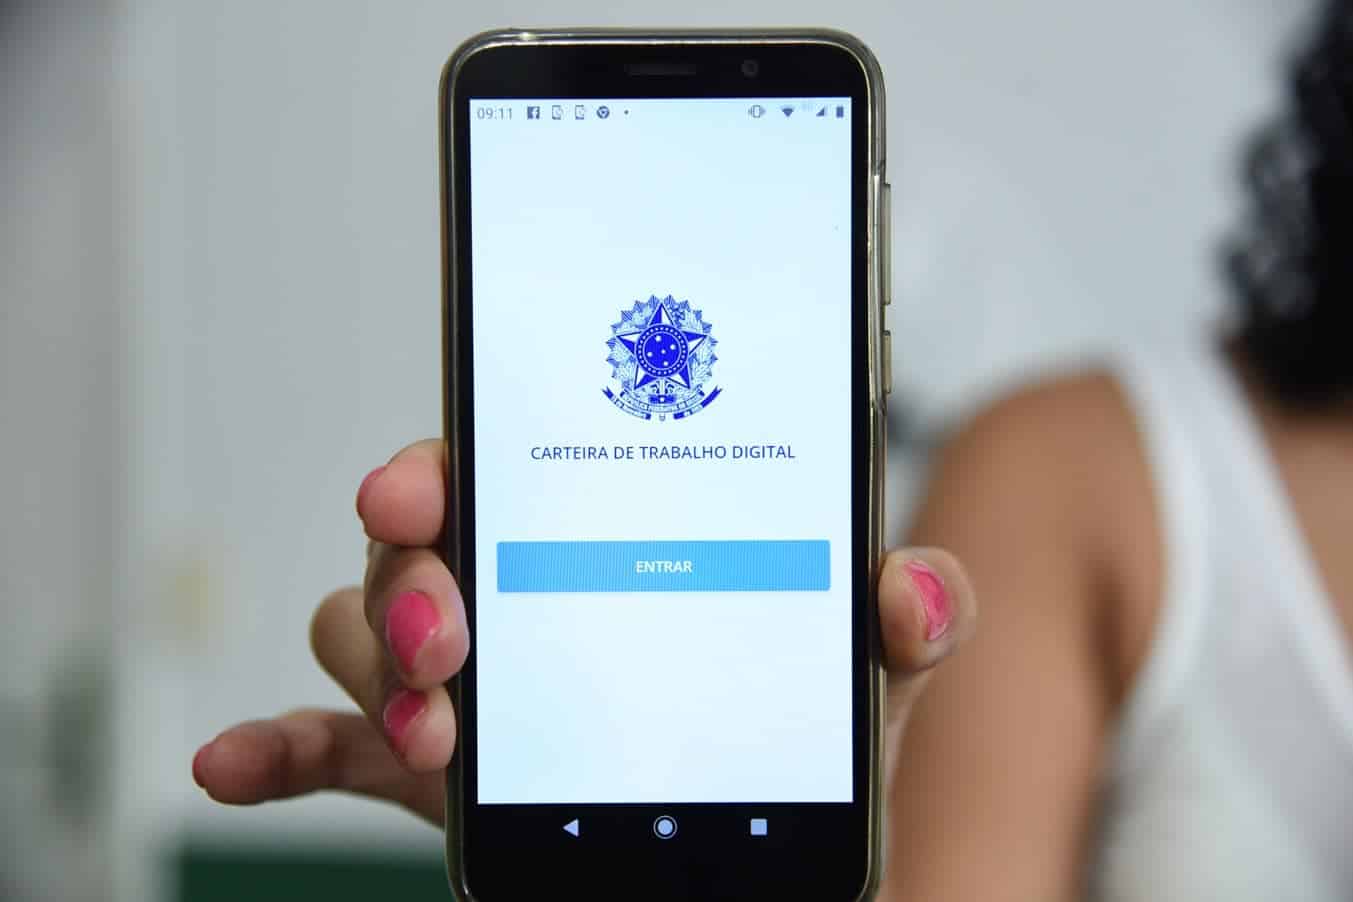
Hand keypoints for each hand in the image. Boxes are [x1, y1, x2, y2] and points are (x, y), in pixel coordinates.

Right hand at [191, 439, 976, 825]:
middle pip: (414, 549)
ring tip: (443, 731)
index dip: (443, 463)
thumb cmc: (788, 727)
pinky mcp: (427, 766)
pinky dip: (276, 748)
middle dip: (414, 582)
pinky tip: (230, 767)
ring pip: (362, 635)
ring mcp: (463, 679)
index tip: (424, 487)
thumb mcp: (860, 670)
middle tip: (455, 636)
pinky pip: (328, 744)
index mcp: (595, 532)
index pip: (499, 465)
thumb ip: (902, 618)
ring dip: (378, 674)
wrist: (761, 847)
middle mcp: (511, 589)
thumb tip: (910, 591)